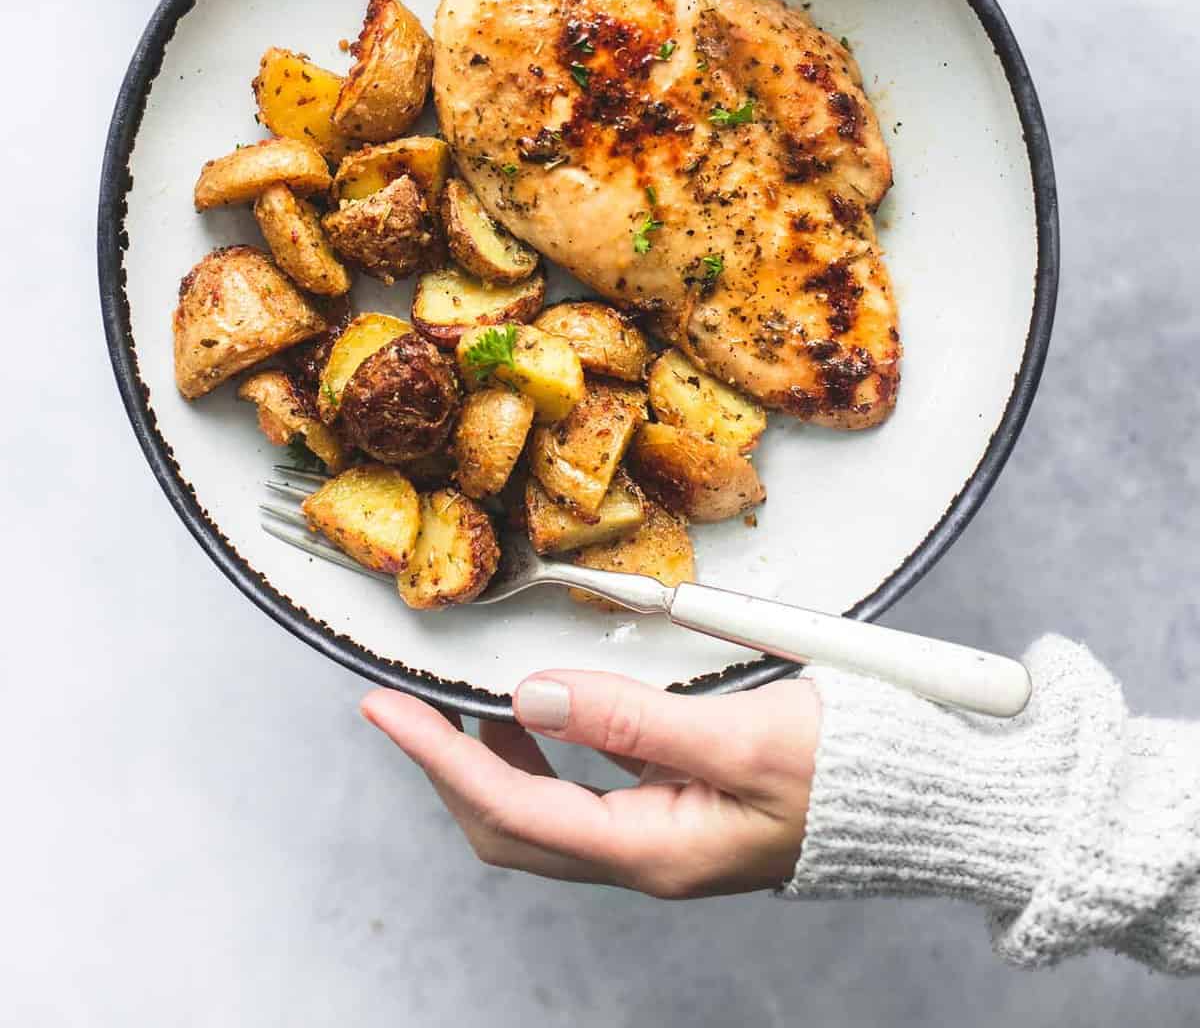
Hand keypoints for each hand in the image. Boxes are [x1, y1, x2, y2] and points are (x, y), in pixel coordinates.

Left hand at [362, 669, 819, 896]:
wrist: (935, 807)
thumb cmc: (858, 775)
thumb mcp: (743, 736)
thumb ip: (634, 720)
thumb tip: (533, 694)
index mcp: (656, 851)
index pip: (510, 810)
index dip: (435, 758)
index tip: (383, 709)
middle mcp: (650, 858)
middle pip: (510, 831)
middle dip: (445, 769)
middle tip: (402, 708)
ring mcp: (667, 842)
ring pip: (542, 820)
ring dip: (489, 765)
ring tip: (465, 706)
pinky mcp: (685, 816)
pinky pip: (585, 798)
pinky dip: (544, 756)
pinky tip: (548, 715)